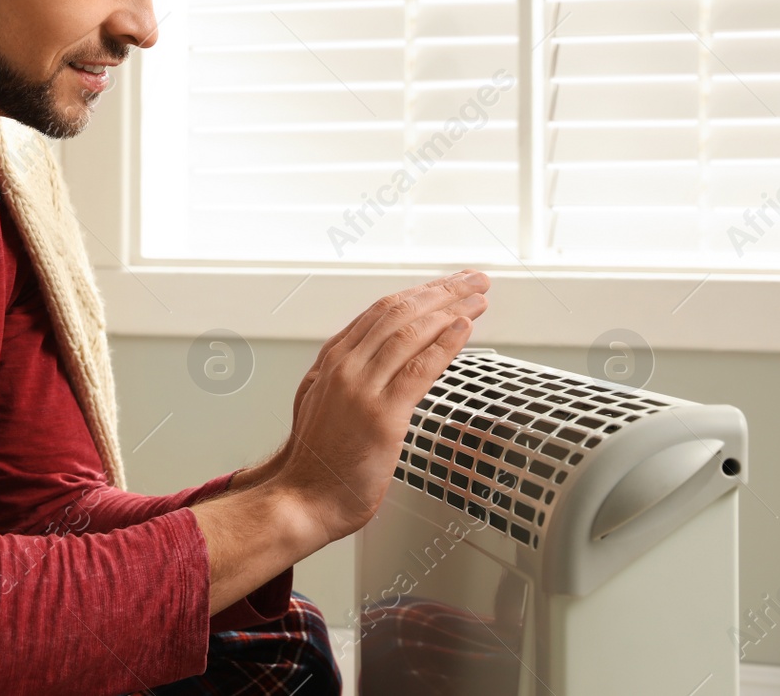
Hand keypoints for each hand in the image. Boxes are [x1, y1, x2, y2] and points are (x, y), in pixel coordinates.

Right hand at [270, 270, 490, 545]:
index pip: (381, 311)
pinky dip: (445, 345)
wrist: (302, 499)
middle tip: (472, 280)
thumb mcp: (321, 401)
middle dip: (441, 291)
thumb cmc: (317, 461)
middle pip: (398, 312)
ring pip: (410, 332)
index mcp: (332, 360)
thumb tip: (376, 359)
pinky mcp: (382, 416)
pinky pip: (419, 369)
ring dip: (450, 309)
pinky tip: (464, 329)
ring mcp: (361, 388)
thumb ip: (346, 375)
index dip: (419, 293)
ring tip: (477, 298)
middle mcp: (345, 366)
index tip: (446, 285)